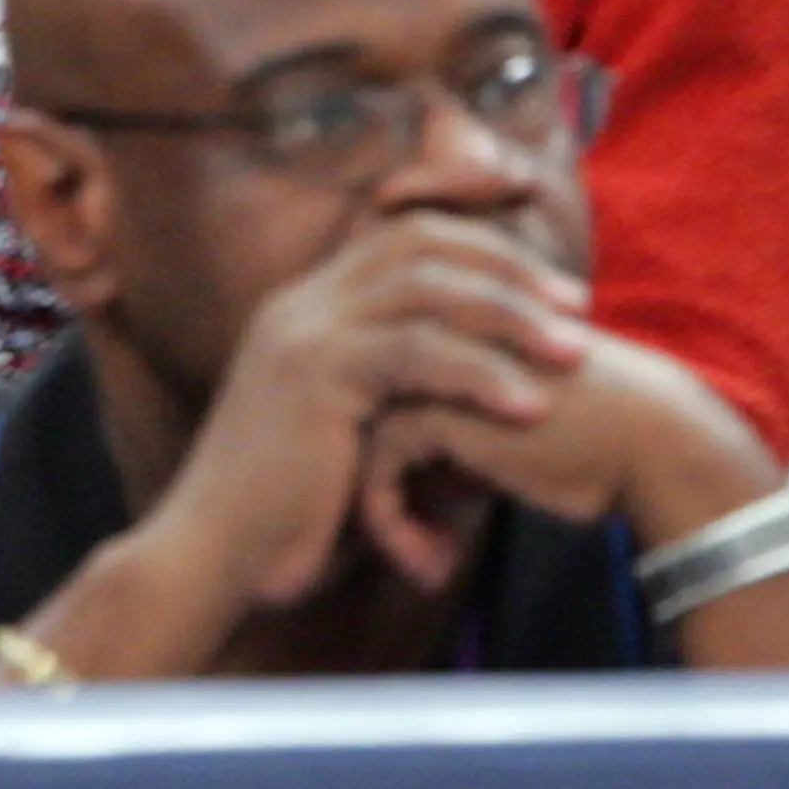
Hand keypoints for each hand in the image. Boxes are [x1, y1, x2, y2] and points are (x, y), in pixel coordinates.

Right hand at [127, 218, 590, 637]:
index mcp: (308, 306)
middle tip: (576, 304)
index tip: (547, 285)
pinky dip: (479, 374)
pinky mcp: (312, 376)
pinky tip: (526, 406)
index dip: (480, 246)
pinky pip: (412, 353)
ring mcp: (302, 333)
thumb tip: (482, 388)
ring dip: (509, 314)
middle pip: (420, 241)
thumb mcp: (347, 434)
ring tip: (572, 352)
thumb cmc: (287, 514)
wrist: (212, 555)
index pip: (402, 233)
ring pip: (424, 287)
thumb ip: (397, 396)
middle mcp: (301, 302)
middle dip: (506, 266)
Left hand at [356, 328, 776, 590]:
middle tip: (405, 552)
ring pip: (359, 443)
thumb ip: (463, 441)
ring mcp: (427, 367)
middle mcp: (429, 339)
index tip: (422, 524)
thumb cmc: (600, 443)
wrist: (656, 443)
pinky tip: (436, 570)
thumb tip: (423, 485)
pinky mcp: (435, 407)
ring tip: (428, 569)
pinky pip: (379, 468)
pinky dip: (393, 525)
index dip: (392, 469)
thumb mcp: (516, 432)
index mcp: (448, 331)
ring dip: (382, 517)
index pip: (377, 398)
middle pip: (358, 418)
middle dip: (371, 492)